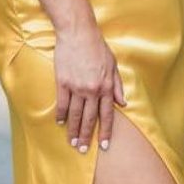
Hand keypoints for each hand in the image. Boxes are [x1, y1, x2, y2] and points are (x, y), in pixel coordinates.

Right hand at [54, 17, 126, 152]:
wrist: (78, 32)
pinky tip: (60, 123)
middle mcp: (92, 90)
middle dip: (87, 136)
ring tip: (72, 142)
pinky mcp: (63, 82)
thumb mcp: (113, 65)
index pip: (107, 115)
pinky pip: (62, 103)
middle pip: (90, 119)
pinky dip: (61, 115)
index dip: (106, 132)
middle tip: (83, 150)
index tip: (105, 146)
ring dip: (73, 130)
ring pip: (75, 114)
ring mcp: (77, 87)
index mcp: (106, 87)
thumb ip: (118, 86)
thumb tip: (123, 103)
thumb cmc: (97, 47)